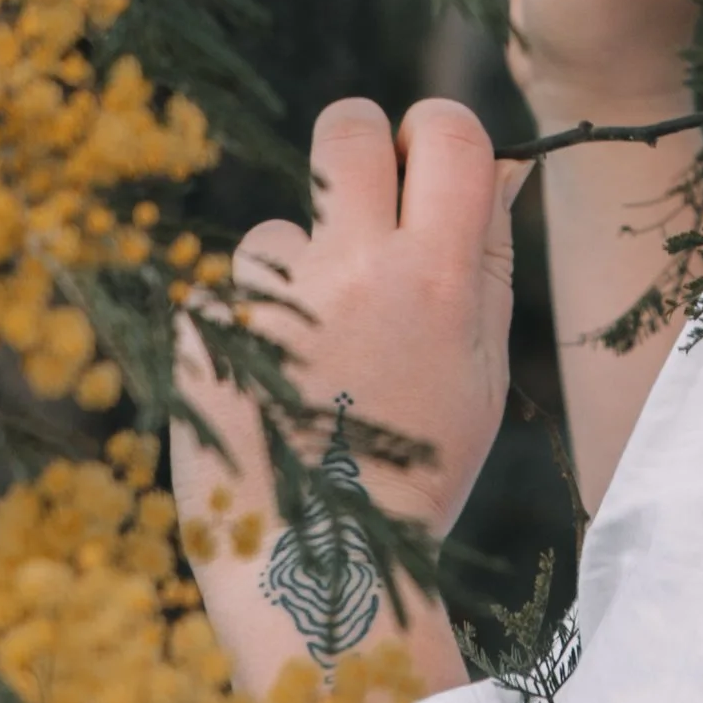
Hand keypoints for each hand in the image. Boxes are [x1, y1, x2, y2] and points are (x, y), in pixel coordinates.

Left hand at [174, 96, 519, 695]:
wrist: (319, 573)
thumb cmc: (416, 472)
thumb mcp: (481, 371)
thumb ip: (488, 259)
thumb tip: (498, 166)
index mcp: (435, 277)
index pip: (448, 133)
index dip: (438, 129)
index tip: (427, 157)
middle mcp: (350, 271)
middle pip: (345, 131)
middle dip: (356, 141)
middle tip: (360, 194)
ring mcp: (269, 300)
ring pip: (276, 234)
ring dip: (293, 277)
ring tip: (313, 369)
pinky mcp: (203, 333)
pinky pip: (226, 299)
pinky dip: (244, 338)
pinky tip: (268, 400)